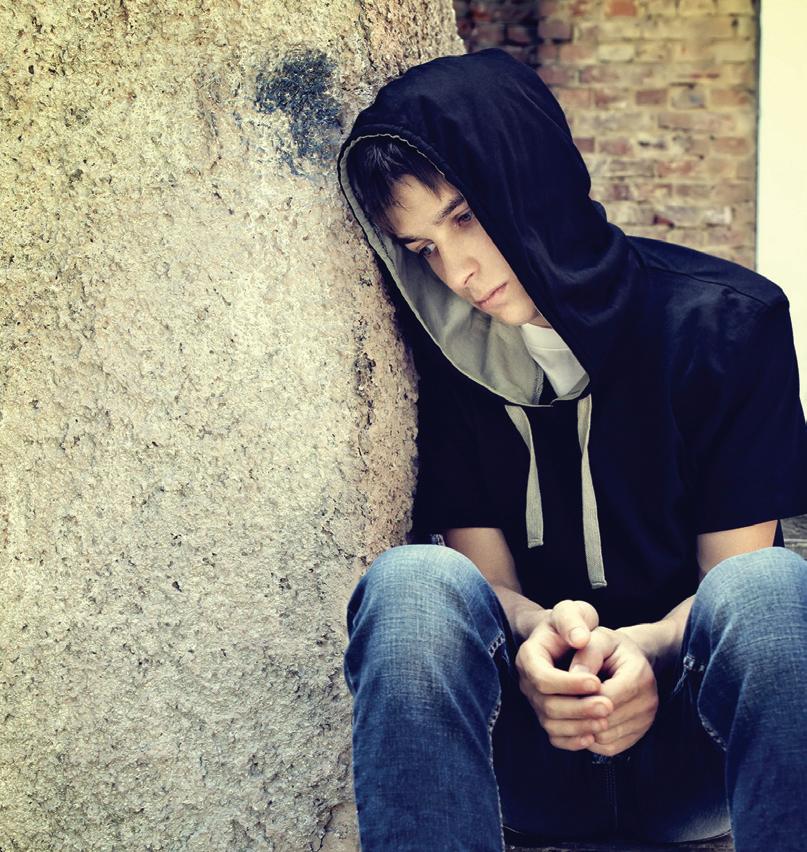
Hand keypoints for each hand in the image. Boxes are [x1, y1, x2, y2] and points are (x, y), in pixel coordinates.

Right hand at [515, 599, 614, 750]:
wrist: (567, 640)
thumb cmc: (571, 624)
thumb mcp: (573, 612)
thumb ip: (574, 620)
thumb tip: (579, 639)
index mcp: (529, 656)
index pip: (542, 677)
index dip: (568, 684)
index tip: (597, 682)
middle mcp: (527, 681)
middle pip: (546, 704)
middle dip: (579, 708)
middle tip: (609, 706)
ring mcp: (535, 700)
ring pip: (551, 723)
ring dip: (579, 726)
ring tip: (606, 720)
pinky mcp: (546, 716)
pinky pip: (555, 736)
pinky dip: (573, 740)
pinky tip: (593, 735)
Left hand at [569, 626, 659, 756]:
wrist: (627, 658)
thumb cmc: (608, 648)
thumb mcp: (597, 641)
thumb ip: (586, 657)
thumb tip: (572, 675)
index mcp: (639, 675)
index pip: (606, 697)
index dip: (580, 697)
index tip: (561, 690)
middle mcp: (648, 701)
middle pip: (606, 721)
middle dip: (579, 714)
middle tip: (558, 704)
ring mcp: (646, 721)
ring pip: (605, 738)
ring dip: (583, 728)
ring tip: (569, 712)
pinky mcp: (638, 735)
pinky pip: (609, 748)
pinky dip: (591, 739)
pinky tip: (581, 721)